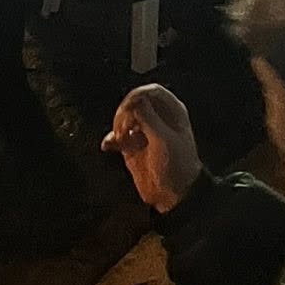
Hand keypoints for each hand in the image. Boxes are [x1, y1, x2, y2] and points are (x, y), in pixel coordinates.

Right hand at [101, 84, 200, 212]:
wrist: (174, 193)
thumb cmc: (176, 164)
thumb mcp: (163, 139)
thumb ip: (149, 118)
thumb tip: (134, 100)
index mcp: (171, 112)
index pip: (152, 91)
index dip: (138, 95)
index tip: (127, 108)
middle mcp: (157, 119)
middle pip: (135, 102)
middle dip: (125, 112)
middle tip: (122, 127)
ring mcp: (144, 132)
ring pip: (124, 118)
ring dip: (117, 125)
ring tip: (119, 138)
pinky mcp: (132, 147)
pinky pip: (117, 136)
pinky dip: (111, 138)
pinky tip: (108, 145)